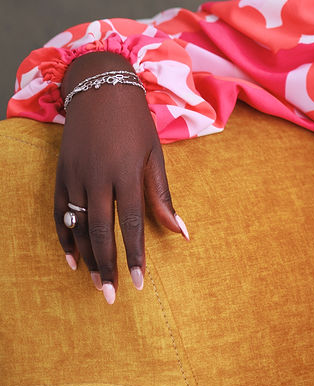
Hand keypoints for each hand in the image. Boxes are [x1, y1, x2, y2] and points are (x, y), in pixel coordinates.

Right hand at [55, 52, 185, 301]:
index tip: (139, 283)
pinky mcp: (61, 173)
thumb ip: (163, 196)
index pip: (131, 224)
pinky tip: (71, 258)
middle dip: (107, 265)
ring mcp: (76, 175)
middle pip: (100, 230)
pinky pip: (59, 211)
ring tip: (95, 282)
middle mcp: (98, 176)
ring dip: (86, 257)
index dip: (134, 255)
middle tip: (111, 295)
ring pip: (77, 225)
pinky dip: (63, 236)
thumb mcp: (156, 155)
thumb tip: (182, 233)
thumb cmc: (136, 124)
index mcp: (127, 172)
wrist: (101, 90)